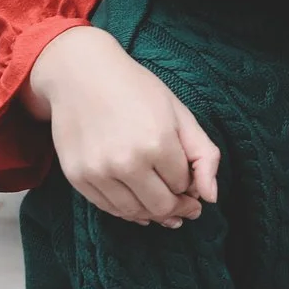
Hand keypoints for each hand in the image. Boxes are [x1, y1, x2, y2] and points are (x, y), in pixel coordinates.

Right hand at [31, 25, 218, 225]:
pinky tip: (136, 200)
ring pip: (134, 213)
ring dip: (152, 214)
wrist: (81, 75)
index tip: (188, 179)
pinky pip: (107, 208)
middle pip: (161, 206)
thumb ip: (204, 155)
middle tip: (184, 205)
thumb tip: (211, 197)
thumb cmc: (135, 90)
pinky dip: (126, 211)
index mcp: (158, 142)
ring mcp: (98, 172)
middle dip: (177, 208)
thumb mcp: (179, 114)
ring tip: (161, 205)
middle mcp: (127, 162)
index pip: (183, 185)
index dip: (189, 184)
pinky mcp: (77, 177)